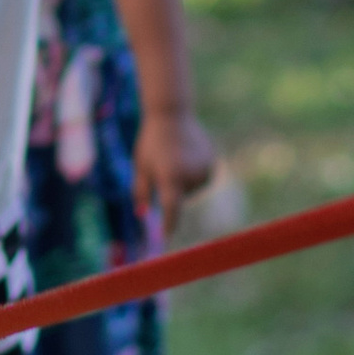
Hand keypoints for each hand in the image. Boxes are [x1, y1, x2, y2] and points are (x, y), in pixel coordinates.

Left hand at [133, 104, 215, 228]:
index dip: (168, 227)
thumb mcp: (140, 167)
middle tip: (163, 168)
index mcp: (171, 177)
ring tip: (175, 159)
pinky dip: (194, 175)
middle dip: (172, 192)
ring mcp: (204, 170)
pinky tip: (186, 156)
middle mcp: (191, 176)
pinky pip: (202, 180)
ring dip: (184, 183)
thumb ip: (141, 192)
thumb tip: (142, 215)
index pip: (172, 212)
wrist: (171, 115)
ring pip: (193, 190)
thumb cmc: (151, 142)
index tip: (164, 239)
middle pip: (181, 200)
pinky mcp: (213, 164)